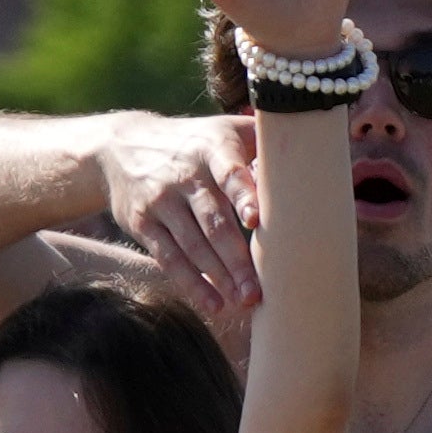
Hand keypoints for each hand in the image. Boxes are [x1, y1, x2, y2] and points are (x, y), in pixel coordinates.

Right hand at [102, 114, 257, 316]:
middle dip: (237, 259)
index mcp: (212, 150)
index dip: (243, 195)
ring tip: (244, 301)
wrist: (120, 145)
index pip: (229, 174)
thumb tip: (311, 154)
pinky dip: (191, 283)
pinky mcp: (141, 223)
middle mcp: (184, 177)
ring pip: (192, 245)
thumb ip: (263, 141)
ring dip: (219, 277)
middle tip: (260, 289)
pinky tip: (213, 303)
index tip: (256, 218)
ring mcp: (160, 201)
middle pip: (214, 221)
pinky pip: (168, 257)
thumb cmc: (194, 142)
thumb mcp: (225, 129)